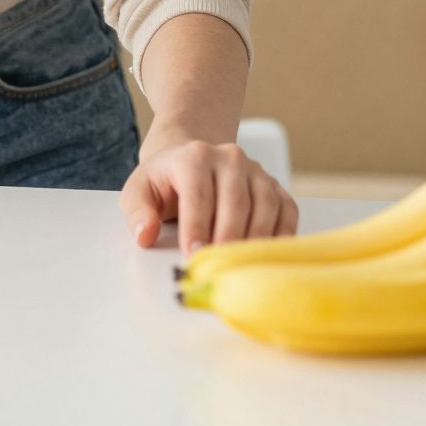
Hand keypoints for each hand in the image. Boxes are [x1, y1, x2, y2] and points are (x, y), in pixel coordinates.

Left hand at [120, 126, 297, 252]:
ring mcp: (256, 171)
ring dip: (256, 240)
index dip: (196, 227)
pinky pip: (287, 211)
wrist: (192, 161)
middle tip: (219, 268)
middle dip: (227, 238)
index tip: (193, 256)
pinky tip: (269, 258)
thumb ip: (138, 213)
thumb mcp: (139, 191)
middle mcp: (229, 158)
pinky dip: (283, 235)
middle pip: (235, 201)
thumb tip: (145, 236)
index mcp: (194, 157)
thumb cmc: (165, 182)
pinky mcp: (275, 186)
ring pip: (265, 206)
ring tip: (242, 268)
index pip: (198, 194)